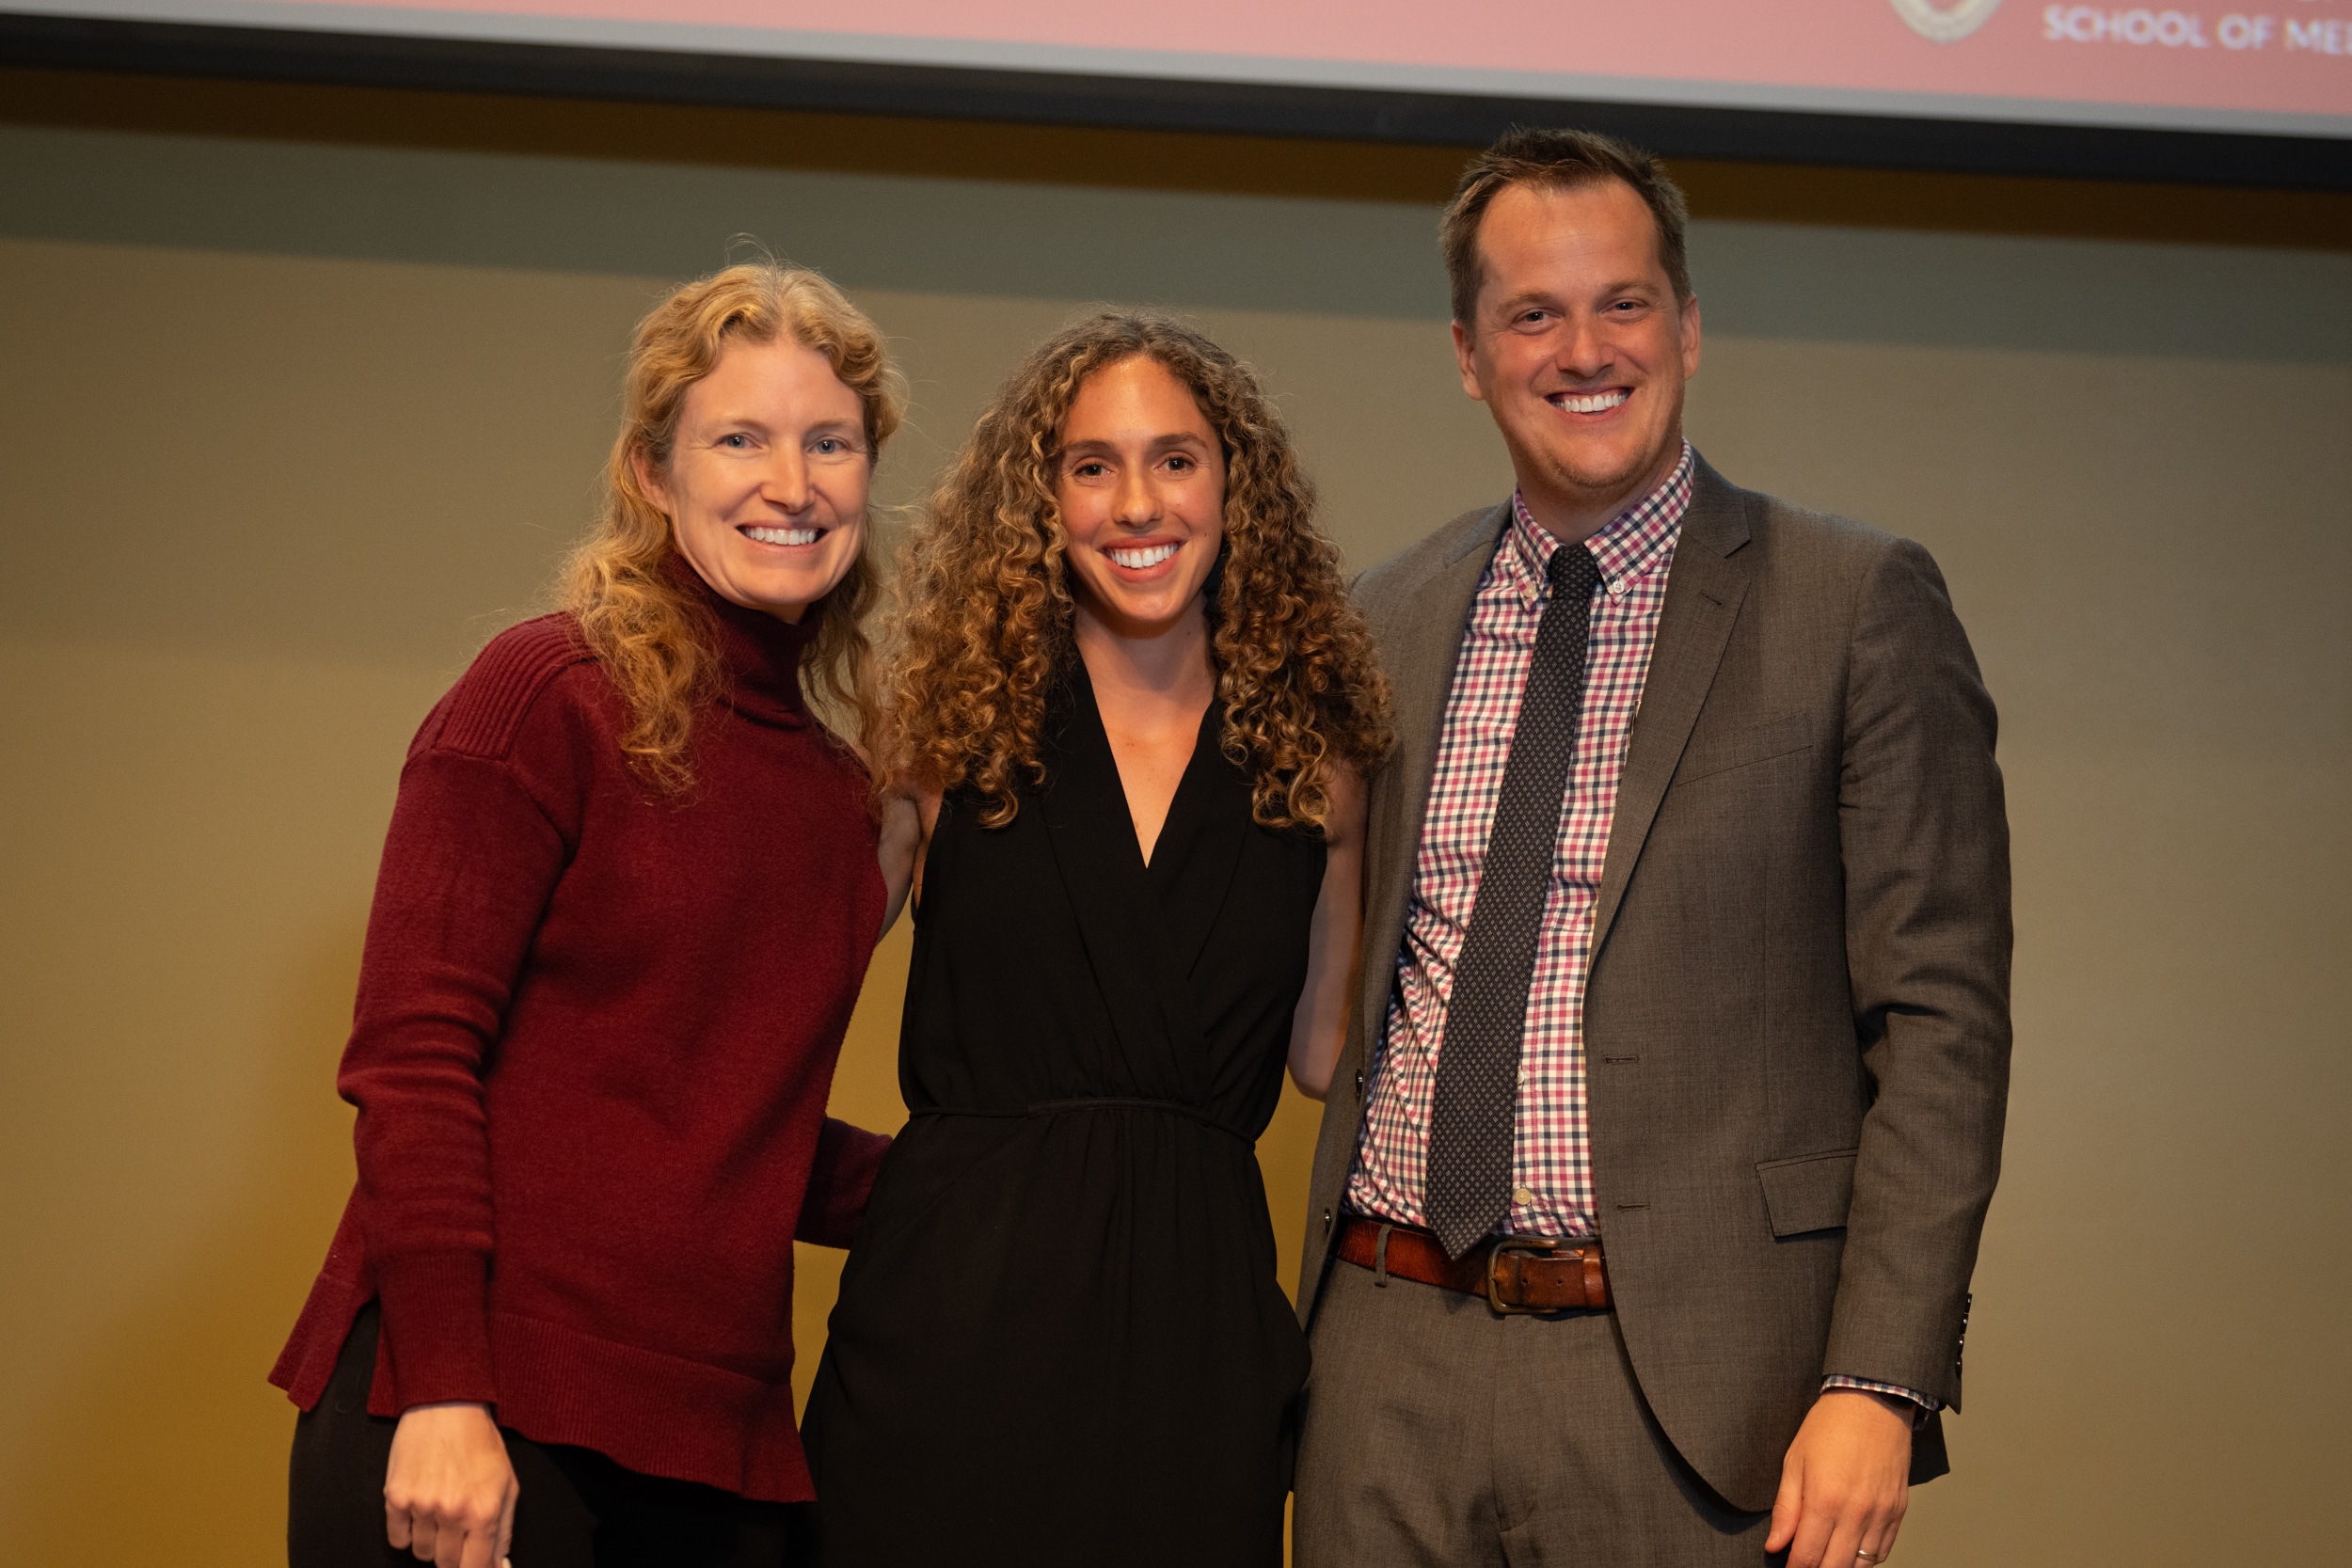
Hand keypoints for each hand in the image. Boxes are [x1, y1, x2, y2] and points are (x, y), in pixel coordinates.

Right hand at [384, 1401, 518, 1567]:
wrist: (446, 1407)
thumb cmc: (478, 1441)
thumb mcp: (507, 1483)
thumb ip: (504, 1528)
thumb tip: (497, 1562)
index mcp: (483, 1511)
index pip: (475, 1567)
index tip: (474, 1565)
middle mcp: (452, 1512)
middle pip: (447, 1564)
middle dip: (454, 1555)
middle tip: (458, 1533)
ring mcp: (421, 1506)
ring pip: (421, 1553)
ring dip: (431, 1542)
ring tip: (439, 1514)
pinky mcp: (396, 1497)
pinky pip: (397, 1538)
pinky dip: (407, 1532)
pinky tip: (419, 1511)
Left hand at [1766, 1389, 1910, 1567]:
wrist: (1873, 1403)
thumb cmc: (1830, 1427)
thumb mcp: (1794, 1462)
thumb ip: (1785, 1509)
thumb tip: (1775, 1545)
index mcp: (1825, 1500)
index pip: (1807, 1556)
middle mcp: (1856, 1513)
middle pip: (1835, 1567)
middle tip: (1804, 1564)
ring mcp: (1881, 1514)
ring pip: (1861, 1565)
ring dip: (1841, 1567)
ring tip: (1825, 1559)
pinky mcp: (1898, 1511)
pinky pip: (1883, 1551)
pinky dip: (1866, 1559)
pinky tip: (1850, 1552)